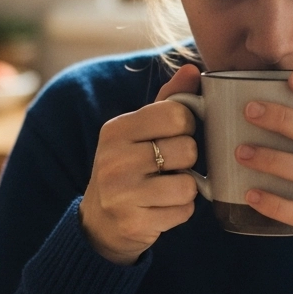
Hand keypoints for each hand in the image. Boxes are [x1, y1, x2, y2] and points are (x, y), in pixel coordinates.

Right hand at [80, 63, 200, 264]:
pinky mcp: (134, 222)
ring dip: (186, 188)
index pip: (176, 114)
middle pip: (188, 149)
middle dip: (187, 160)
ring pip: (188, 184)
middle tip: (169, 166)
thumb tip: (192, 70)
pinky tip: (161, 208)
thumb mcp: (139, 132)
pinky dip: (180, 210)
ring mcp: (122, 193)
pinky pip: (183, 211)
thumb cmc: (127, 168)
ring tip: (166, 188)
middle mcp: (115, 159)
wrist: (100, 222)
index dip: (187, 125)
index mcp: (117, 129)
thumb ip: (168, 101)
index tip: (176, 135)